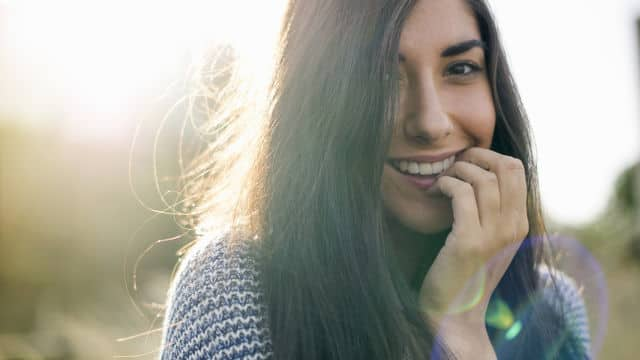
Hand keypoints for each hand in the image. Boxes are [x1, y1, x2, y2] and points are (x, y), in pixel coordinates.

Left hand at [418, 147, 528, 331]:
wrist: (453, 313)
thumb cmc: (463, 271)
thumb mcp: (488, 239)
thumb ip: (491, 210)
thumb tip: (479, 171)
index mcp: (520, 223)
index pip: (517, 169)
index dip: (489, 156)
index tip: (466, 162)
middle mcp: (513, 227)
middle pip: (506, 166)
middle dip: (476, 155)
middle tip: (454, 164)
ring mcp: (494, 235)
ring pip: (482, 178)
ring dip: (456, 171)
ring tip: (441, 182)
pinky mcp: (470, 243)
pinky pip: (462, 194)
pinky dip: (445, 185)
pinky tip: (434, 193)